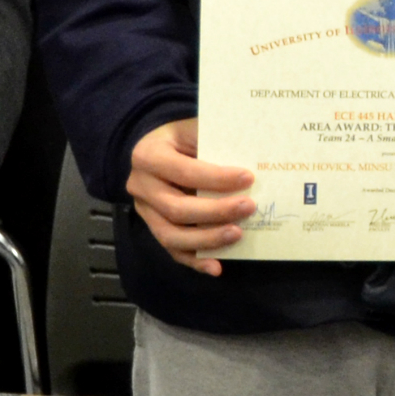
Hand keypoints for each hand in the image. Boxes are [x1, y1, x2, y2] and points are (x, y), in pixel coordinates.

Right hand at [127, 118, 255, 276]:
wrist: (157, 147)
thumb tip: (254, 155)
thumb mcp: (194, 128)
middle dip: (215, 212)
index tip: (248, 178)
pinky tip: (216, 267)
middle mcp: (140, 185)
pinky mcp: (153, 227)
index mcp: (148, 155)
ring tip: (237, 235)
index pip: (183, 171)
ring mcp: (144, 211)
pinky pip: (172, 250)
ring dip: (207, 240)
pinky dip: (195, 261)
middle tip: (249, 207)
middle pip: (176, 208)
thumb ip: (214, 140)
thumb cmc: (182, 137)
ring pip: (171, 236)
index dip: (216, 178)